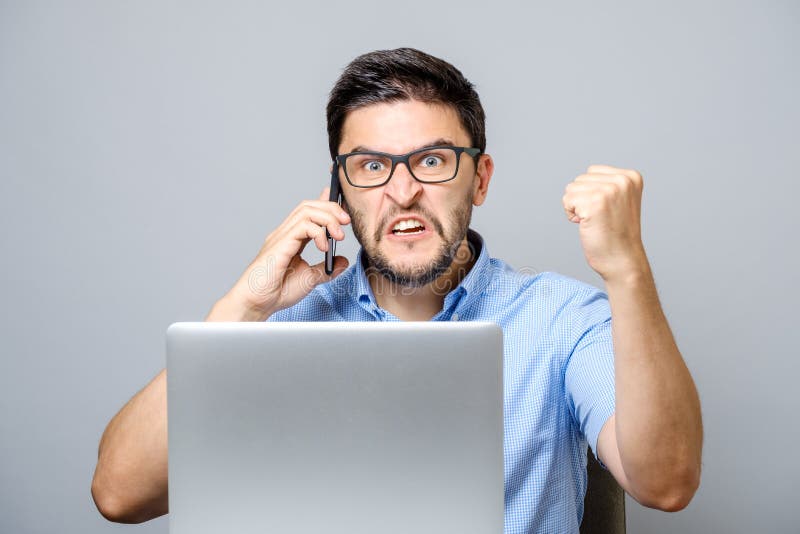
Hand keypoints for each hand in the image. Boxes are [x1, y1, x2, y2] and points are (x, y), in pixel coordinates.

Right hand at [209, 187, 349, 320]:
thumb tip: (342, 261)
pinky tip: (324, 247)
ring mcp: (281, 236)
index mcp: (291, 239)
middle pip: (308, 206)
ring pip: (306, 210)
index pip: (309, 213)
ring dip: (327, 217)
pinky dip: (318, 232)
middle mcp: (285, 233)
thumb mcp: (310, 279)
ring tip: (339, 234)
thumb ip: (326, 269)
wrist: (257, 303)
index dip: (326, 205)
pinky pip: (302, 226)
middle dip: (331, 208)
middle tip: (346, 221)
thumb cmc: (276, 292)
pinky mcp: (280, 243)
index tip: (343, 210)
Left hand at [562, 164, 647, 281]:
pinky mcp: (595, 202)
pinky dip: (571, 215)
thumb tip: (580, 181)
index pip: (592, 172)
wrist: (622, 260)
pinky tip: (587, 225)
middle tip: (600, 218)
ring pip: (571, 189)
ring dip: (576, 207)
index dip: (591, 193)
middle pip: (580, 179)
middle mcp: (622, 180)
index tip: (606, 210)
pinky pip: (567, 201)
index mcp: (631, 177)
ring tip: (594, 221)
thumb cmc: (617, 234)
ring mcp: (609, 190)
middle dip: (583, 200)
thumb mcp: (619, 201)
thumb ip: (606, 184)